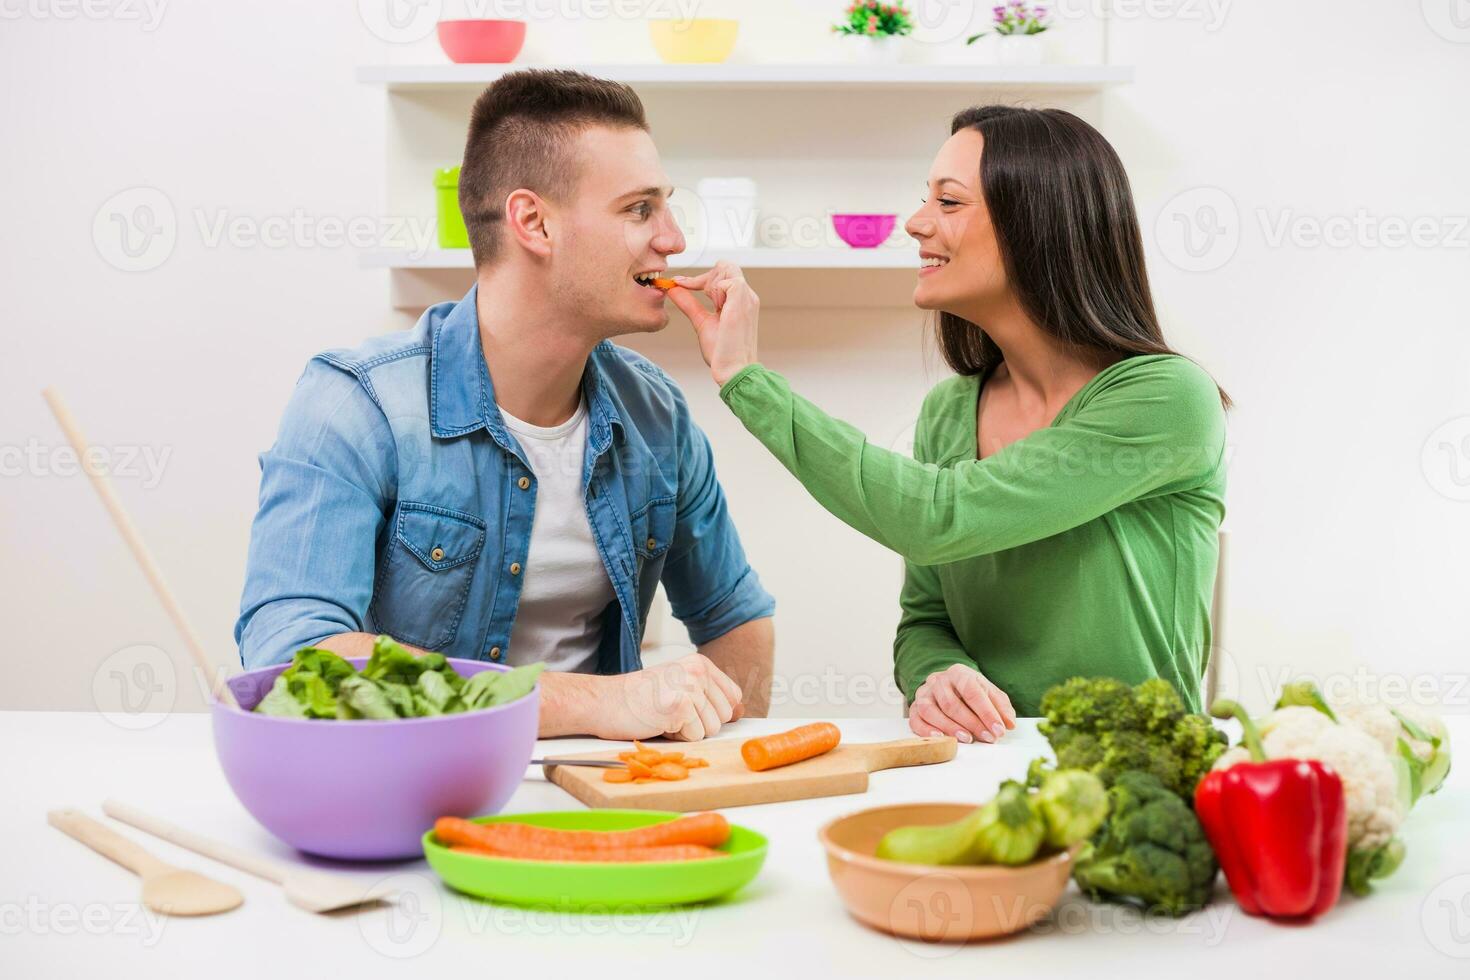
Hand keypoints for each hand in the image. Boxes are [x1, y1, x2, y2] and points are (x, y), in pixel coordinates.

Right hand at [597, 653, 745, 741]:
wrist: (604, 701)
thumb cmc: (640, 699)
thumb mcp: (680, 689)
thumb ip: (710, 698)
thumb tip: (741, 711)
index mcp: (700, 663)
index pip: (734, 697)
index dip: (714, 711)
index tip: (689, 708)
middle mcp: (698, 671)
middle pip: (724, 716)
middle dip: (700, 723)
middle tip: (670, 711)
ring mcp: (690, 687)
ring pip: (712, 729)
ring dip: (688, 731)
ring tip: (663, 716)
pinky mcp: (680, 706)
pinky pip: (696, 736)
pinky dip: (677, 737)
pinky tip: (658, 722)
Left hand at [665, 261, 759, 386]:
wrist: (732, 370)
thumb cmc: (721, 353)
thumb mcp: (702, 322)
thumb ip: (689, 304)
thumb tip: (673, 288)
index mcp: (740, 302)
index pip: (723, 274)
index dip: (700, 278)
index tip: (681, 284)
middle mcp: (747, 296)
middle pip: (726, 266)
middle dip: (704, 277)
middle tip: (690, 291)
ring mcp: (747, 297)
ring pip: (727, 268)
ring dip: (711, 284)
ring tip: (712, 308)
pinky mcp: (742, 300)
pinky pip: (727, 279)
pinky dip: (715, 290)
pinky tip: (717, 309)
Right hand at [908, 663, 1016, 743]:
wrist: (947, 684)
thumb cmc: (970, 690)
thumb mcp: (989, 692)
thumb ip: (1001, 706)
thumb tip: (1009, 723)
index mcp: (959, 673)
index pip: (972, 691)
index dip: (986, 712)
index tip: (999, 729)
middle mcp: (938, 680)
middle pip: (951, 703)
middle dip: (971, 723)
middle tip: (987, 738)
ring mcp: (924, 693)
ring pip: (931, 711)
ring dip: (950, 728)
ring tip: (967, 739)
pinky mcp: (915, 707)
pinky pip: (915, 719)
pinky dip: (927, 731)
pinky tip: (941, 738)